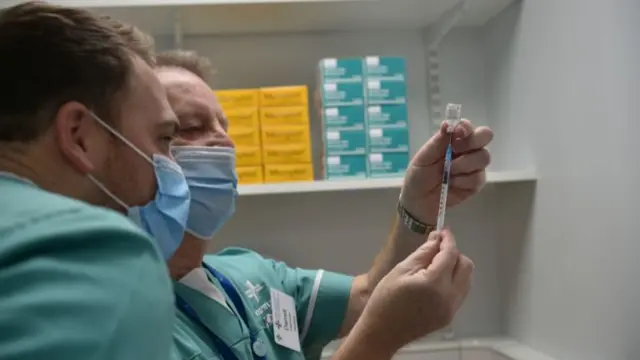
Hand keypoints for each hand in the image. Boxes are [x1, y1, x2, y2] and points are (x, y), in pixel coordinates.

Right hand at [353, 230, 472, 353]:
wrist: (382, 333)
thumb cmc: (385, 299)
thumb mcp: (401, 270)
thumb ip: (423, 253)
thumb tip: (437, 238)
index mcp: (434, 283)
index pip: (450, 254)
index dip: (448, 239)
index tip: (442, 230)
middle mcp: (449, 297)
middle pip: (466, 266)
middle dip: (454, 253)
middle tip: (436, 249)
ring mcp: (451, 309)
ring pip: (466, 280)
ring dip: (456, 267)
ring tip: (435, 265)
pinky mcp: (449, 317)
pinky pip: (460, 292)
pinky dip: (453, 281)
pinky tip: (435, 280)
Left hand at [400, 120, 492, 223]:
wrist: (418, 201)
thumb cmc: (419, 175)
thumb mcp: (424, 157)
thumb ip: (437, 141)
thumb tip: (447, 123)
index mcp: (454, 139)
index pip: (468, 126)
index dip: (466, 127)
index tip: (457, 133)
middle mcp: (468, 149)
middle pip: (485, 136)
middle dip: (472, 143)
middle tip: (454, 152)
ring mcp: (474, 166)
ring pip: (483, 157)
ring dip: (464, 164)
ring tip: (448, 172)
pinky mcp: (477, 183)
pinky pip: (479, 178)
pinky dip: (464, 181)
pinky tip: (452, 184)